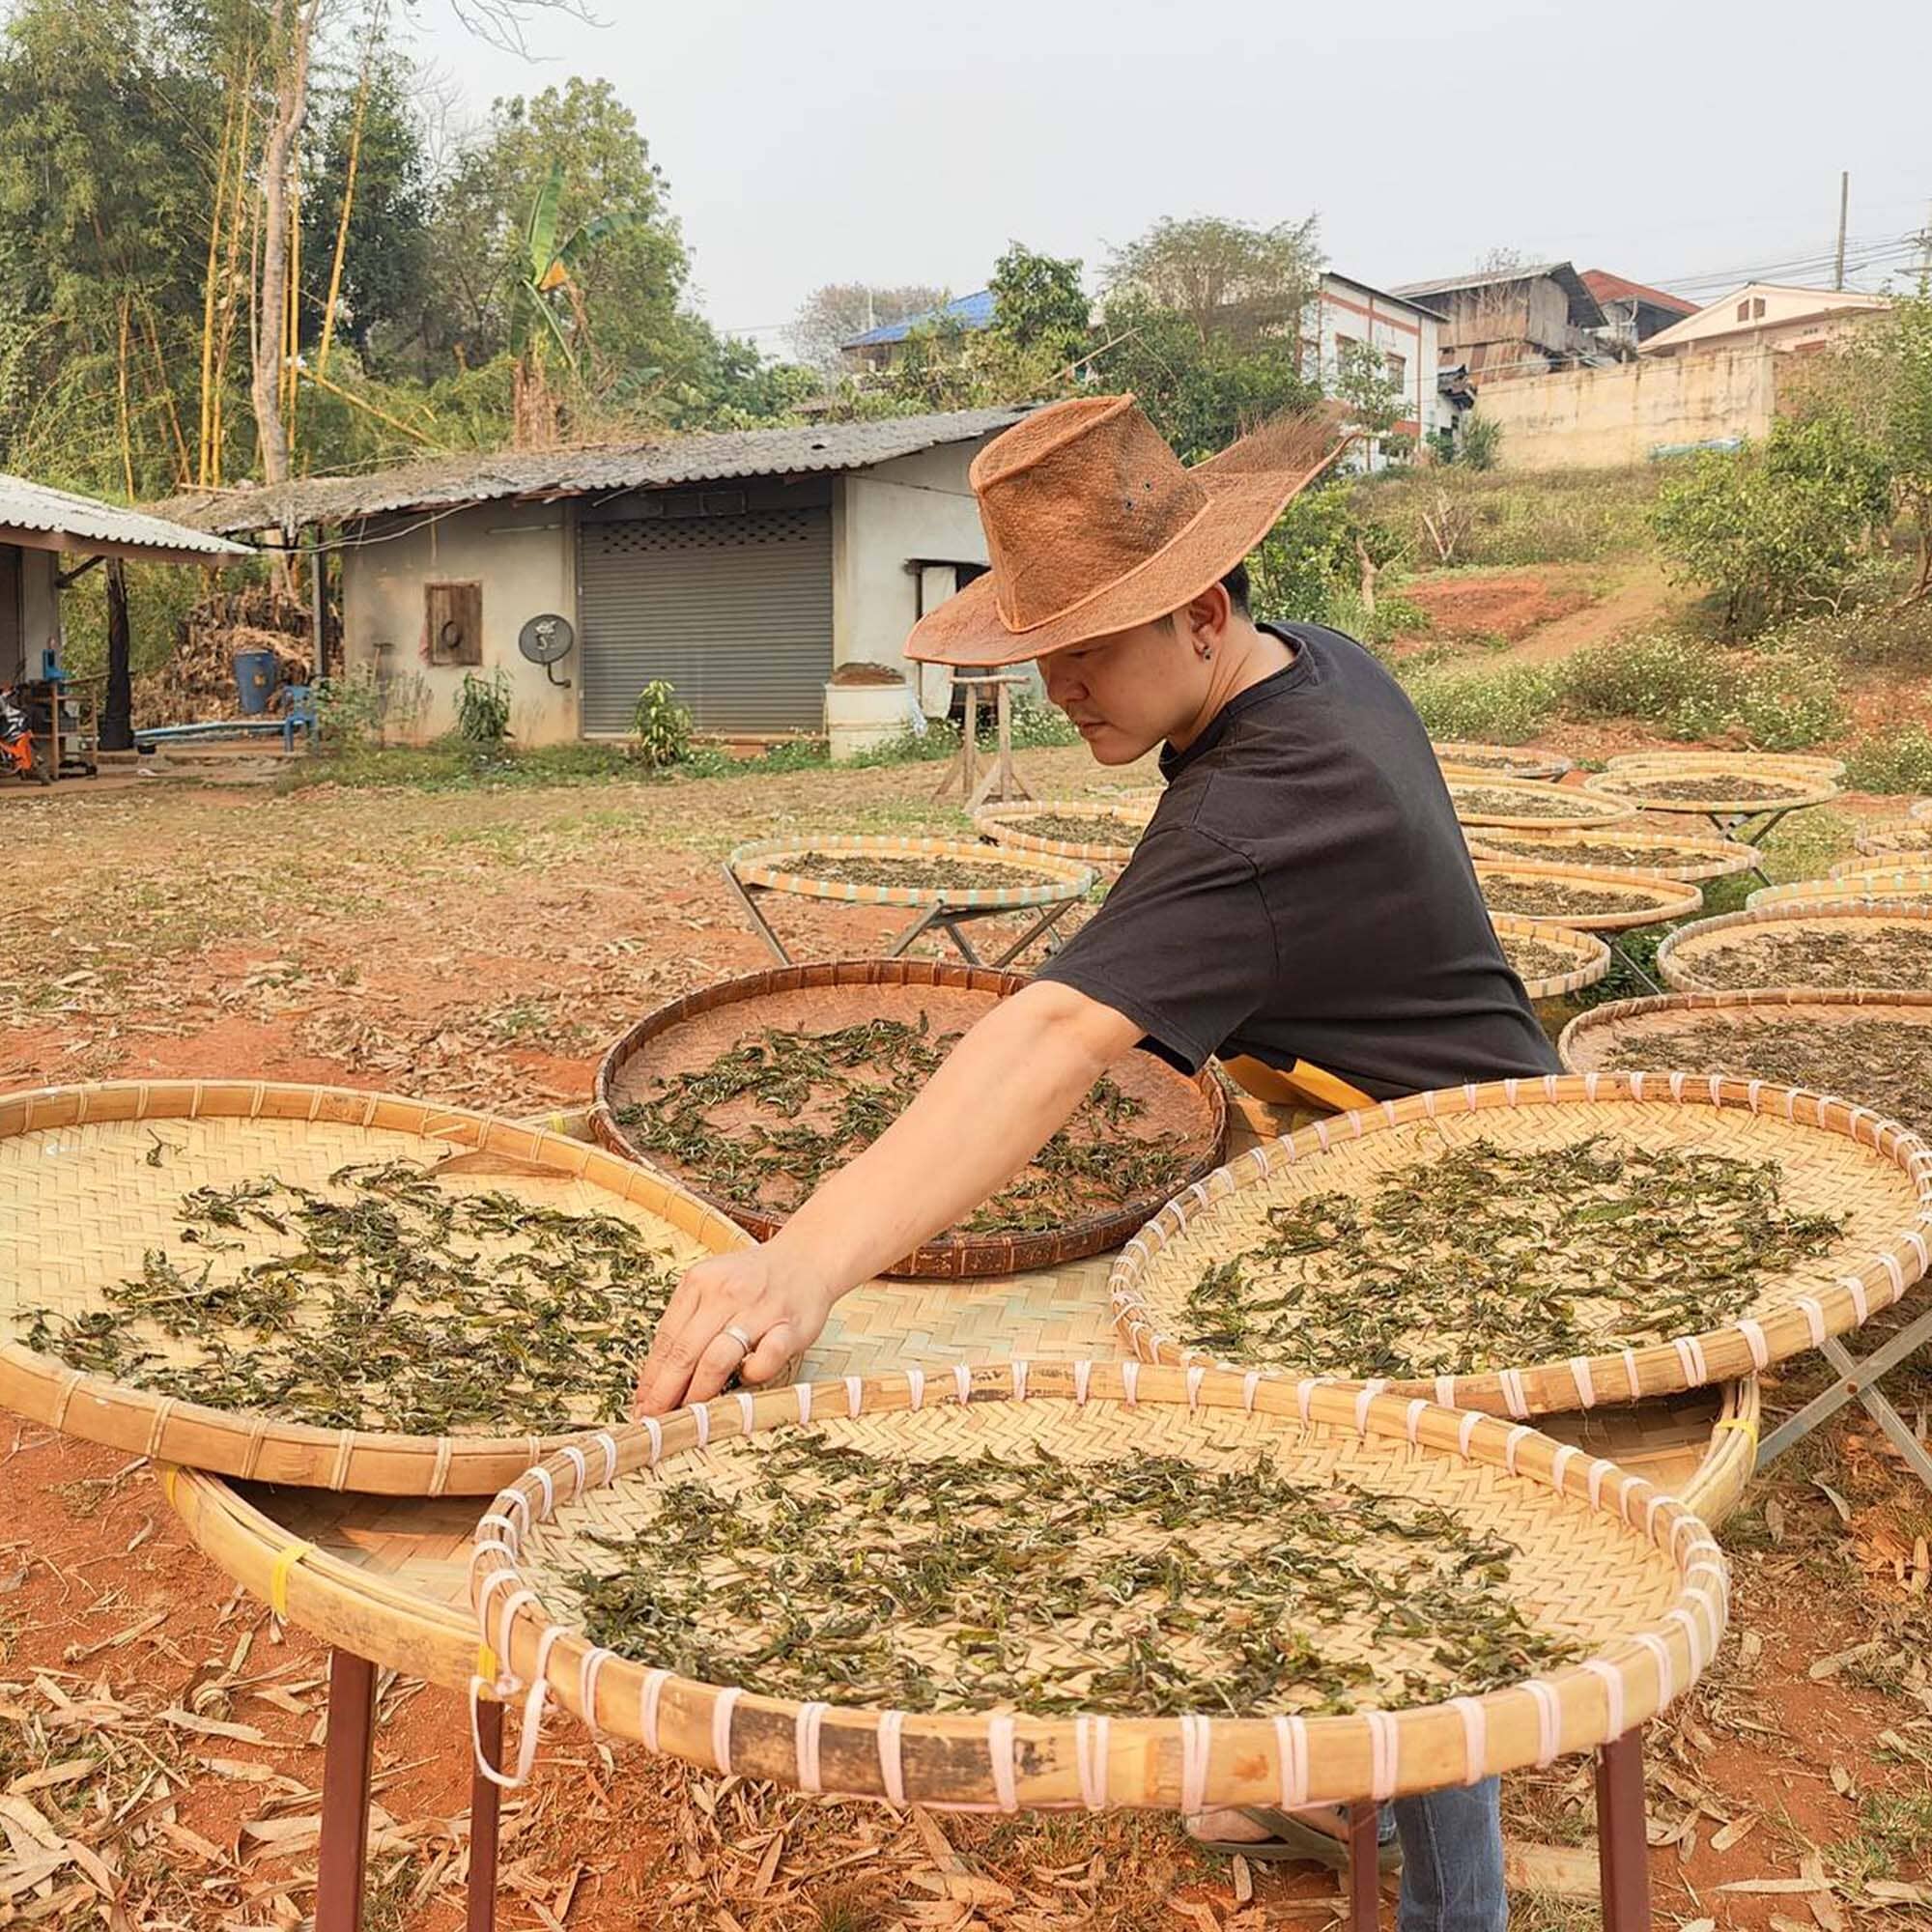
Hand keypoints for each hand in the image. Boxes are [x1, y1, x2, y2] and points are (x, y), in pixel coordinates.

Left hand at [632, 1244, 836, 1417]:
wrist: (808, 1258)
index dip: (650, 1377)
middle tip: (653, 1420)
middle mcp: (726, 1292)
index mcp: (700, 1281)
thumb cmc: (755, 1280)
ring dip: (698, 1392)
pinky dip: (751, 1375)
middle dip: (665, 1392)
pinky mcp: (791, 1327)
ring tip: (689, 1414)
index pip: (666, 1338)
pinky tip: (745, 1380)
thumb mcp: (713, 1286)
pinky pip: (765, 1360)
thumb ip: (688, 1321)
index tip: (640, 1405)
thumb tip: (657, 1377)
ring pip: (717, 1359)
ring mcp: (759, 1309)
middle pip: (685, 1352)